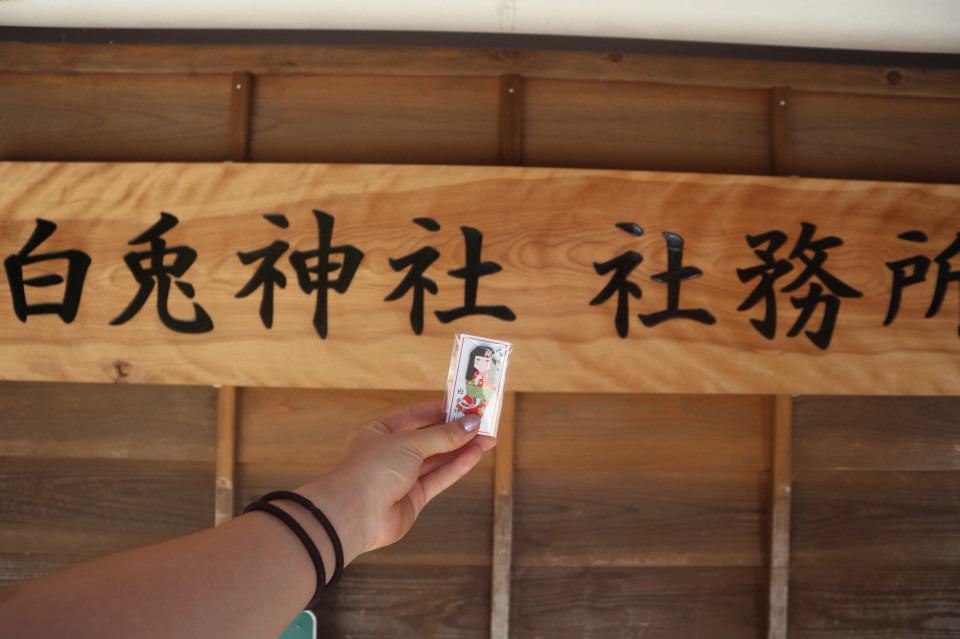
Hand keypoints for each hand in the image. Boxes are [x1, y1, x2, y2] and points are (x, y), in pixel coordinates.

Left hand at [297, 400, 495, 562]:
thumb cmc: (372, 470)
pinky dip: (457, 467)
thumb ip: (443, 435)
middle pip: (429, 438)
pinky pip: (438, 478)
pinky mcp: (412, 498)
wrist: (355, 514)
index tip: (466, 404)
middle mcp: (390, 453)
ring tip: (488, 438)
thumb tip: (470, 423)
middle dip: (456, 430)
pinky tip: (475, 455)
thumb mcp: (410, 443)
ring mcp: (401, 477)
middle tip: (484, 422)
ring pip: (437, 459)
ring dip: (462, 448)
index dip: (442, 410)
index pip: (416, 416)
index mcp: (379, 432)